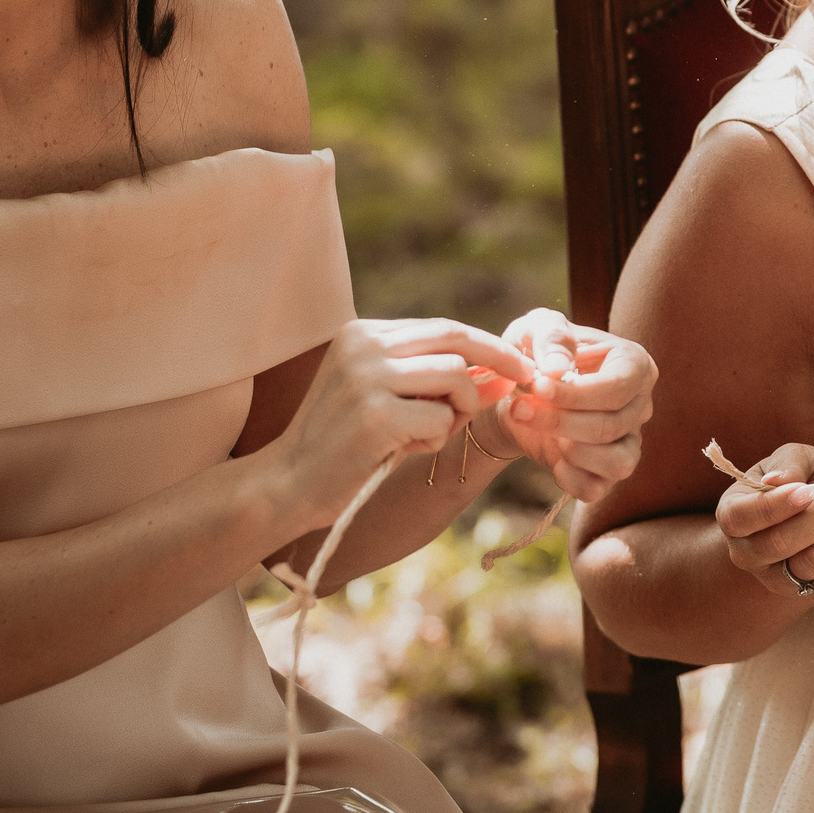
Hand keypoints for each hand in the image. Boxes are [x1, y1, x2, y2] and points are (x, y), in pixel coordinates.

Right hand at [267, 318, 532, 535]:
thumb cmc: (344, 445)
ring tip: (428, 433)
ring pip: (456, 377)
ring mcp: (368, 378)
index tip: (518, 363)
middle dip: (500, 359)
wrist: (287, 484)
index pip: (443, 328)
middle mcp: (364, 345)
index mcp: (363, 333)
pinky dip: (436, 438)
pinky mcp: (376, 414)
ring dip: (459, 411)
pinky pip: (441, 418)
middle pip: (456, 340)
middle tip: (525, 381)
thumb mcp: (390, 400)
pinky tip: (404, 450)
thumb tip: (502, 373)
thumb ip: (438, 381)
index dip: (488, 345)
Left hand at [478, 308, 656, 501]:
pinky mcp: (608, 470)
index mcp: (635, 364)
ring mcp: (629, 439)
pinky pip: (599, 488)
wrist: (519, 392)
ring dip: (570, 451)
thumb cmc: (536, 353)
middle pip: (612, 426)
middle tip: (521, 408)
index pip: (617, 388)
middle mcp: (640, 404)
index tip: (537, 387)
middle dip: (560, 421)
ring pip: (618, 462)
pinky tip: (551, 456)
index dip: (576, 394)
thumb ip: (550, 337)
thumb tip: (559, 369)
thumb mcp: (536, 329)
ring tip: (541, 429)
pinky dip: (571, 478)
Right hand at [715, 442, 813, 602]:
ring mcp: (777, 580)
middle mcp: (747, 554)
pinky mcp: (810, 595)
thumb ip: (788, 463)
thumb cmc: (801, 477)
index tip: (810, 489)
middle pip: (780, 543)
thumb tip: (779, 480)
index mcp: (733, 515)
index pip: (743, 518)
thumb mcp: (794, 457)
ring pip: (812, 563)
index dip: (776, 505)